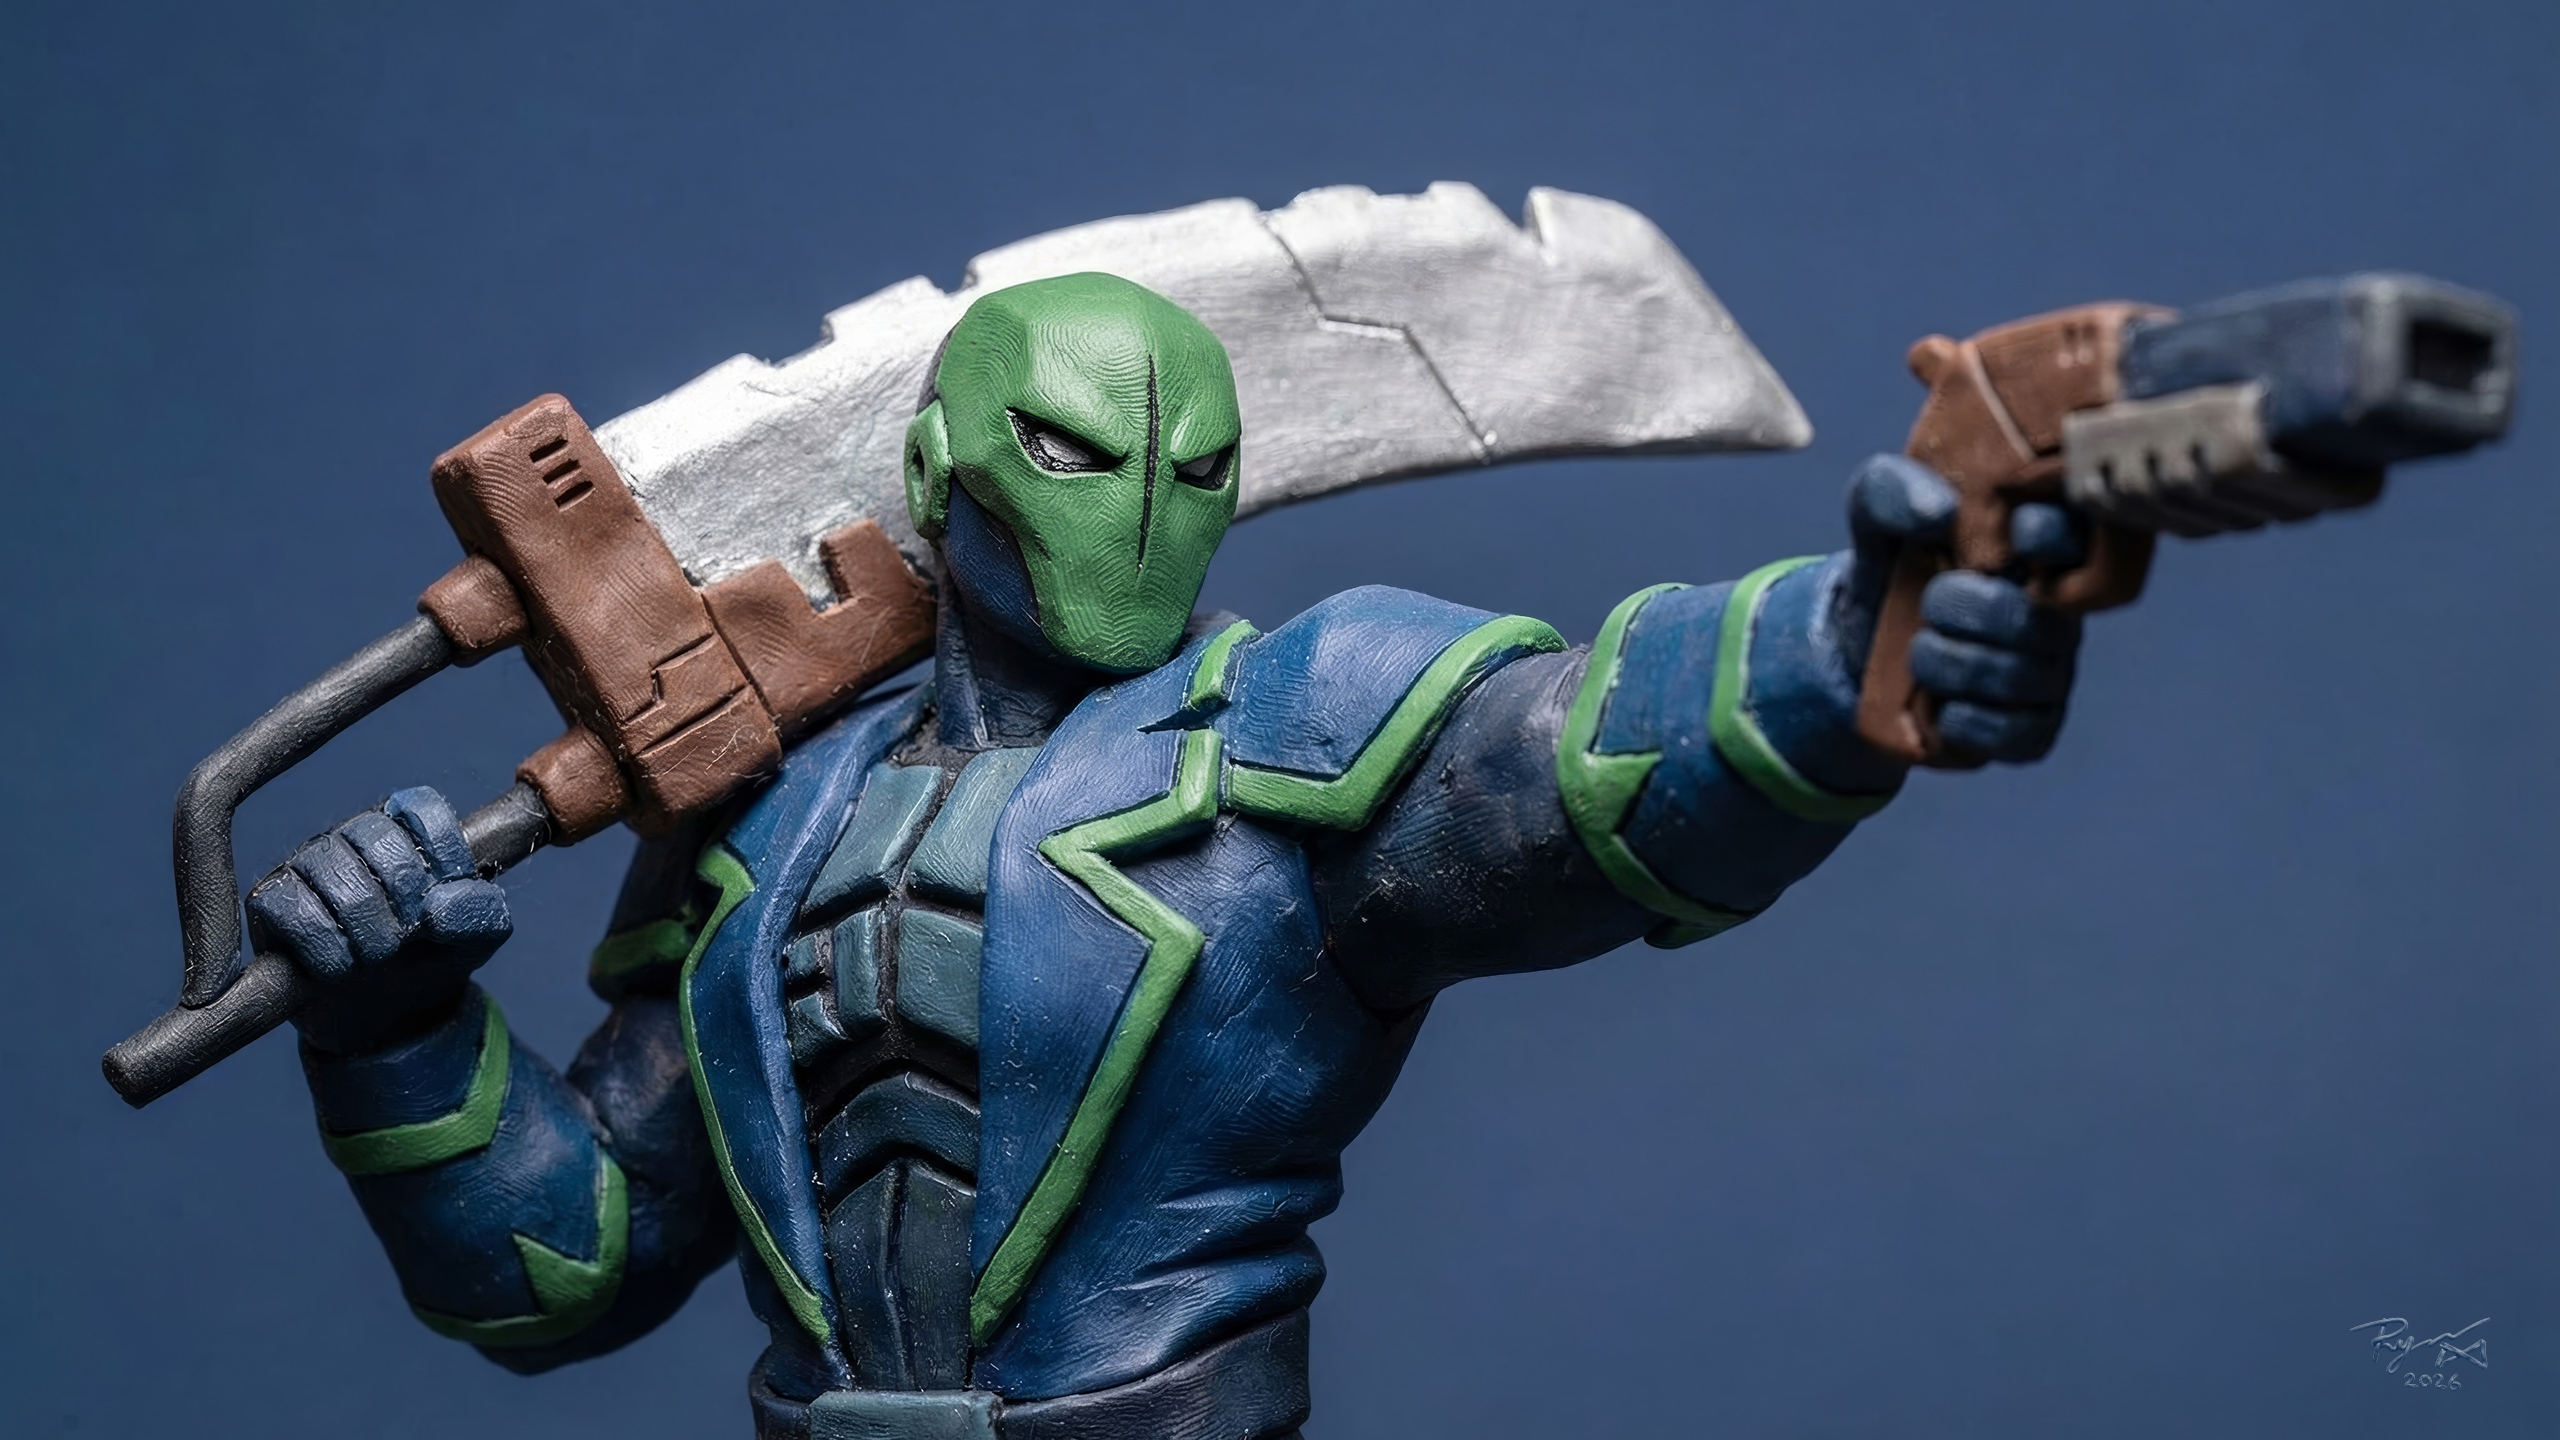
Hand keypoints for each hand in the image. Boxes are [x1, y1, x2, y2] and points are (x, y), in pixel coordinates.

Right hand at [246, 786, 510, 1053]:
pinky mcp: (269, 900)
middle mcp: (353, 835)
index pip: (421, 808)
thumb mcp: (475, 938)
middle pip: (377, 837)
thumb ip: (479, 912)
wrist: (384, 1016)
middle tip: (406, 938)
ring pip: (333, 871)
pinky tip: (338, 966)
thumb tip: (438, 906)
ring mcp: (306, 864)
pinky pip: (286, 905)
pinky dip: (322, 944)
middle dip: (402, 902)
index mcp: (407, 829)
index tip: (442, 903)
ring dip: (365, 930)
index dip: (440, 856)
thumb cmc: (429, 959)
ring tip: (374, 957)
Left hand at [1834, 454, 2083, 763]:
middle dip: (1978, 610)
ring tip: (1919, 650)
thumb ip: (1892, 489)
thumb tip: (1937, 511)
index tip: (2017, 529)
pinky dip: (1970, 722)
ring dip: (1957, 664)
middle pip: (2046, 620)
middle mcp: (2057, 611)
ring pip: (2026, 677)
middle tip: (1932, 600)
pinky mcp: (2028, 727)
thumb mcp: (1873, 512)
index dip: (2059, 536)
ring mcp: (2047, 671)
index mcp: (2039, 550)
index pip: (2085, 539)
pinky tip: (1939, 706)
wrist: (1857, 642)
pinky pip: (2020, 734)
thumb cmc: (1891, 563)